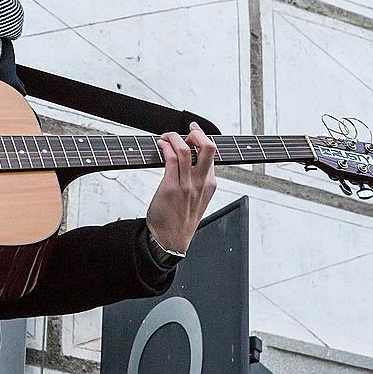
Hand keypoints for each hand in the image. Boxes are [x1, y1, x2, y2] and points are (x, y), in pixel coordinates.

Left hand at [145, 122, 216, 252]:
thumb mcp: (198, 199)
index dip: (202, 138)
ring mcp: (186, 185)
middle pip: (208, 147)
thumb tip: (188, 159)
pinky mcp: (170, 188)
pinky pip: (170, 159)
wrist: (170, 240)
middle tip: (184, 132)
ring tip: (166, 137)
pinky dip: (164, 147)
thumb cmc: (180, 219)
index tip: (192, 132)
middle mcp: (201, 183)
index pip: (212, 153)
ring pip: (185, 149)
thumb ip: (198, 180)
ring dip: (173, 137)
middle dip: (196, 133)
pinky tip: (160, 146)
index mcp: (210, 184)